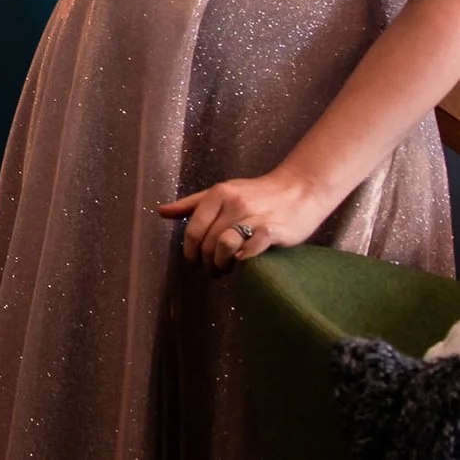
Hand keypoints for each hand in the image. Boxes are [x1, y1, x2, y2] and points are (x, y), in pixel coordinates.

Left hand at [159, 170, 332, 271]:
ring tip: (223, 271)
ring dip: (220, 264)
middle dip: (205, 262)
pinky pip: (252, 247)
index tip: (192, 263)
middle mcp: (234, 203)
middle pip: (208, 241)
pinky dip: (243, 258)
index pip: (194, 228)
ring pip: (225, 244)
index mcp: (218, 194)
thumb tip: (161, 212)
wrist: (300, 190)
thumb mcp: (222, 192)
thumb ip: (192, 204)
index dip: (190, 251)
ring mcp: (254, 215)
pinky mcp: (273, 229)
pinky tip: (241, 263)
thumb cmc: (257, 194)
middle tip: (210, 271)